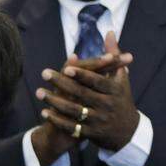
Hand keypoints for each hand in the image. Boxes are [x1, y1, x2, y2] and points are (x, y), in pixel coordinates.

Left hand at [30, 46, 131, 165]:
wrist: (127, 131)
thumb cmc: (120, 98)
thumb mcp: (120, 78)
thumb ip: (112, 56)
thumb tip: (108, 32)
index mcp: (115, 90)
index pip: (96, 81)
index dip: (82, 75)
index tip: (65, 67)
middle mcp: (107, 105)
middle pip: (81, 94)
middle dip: (61, 84)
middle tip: (44, 73)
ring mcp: (99, 120)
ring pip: (74, 110)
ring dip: (54, 101)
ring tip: (38, 92)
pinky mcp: (91, 133)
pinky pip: (71, 127)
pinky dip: (57, 120)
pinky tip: (44, 112)